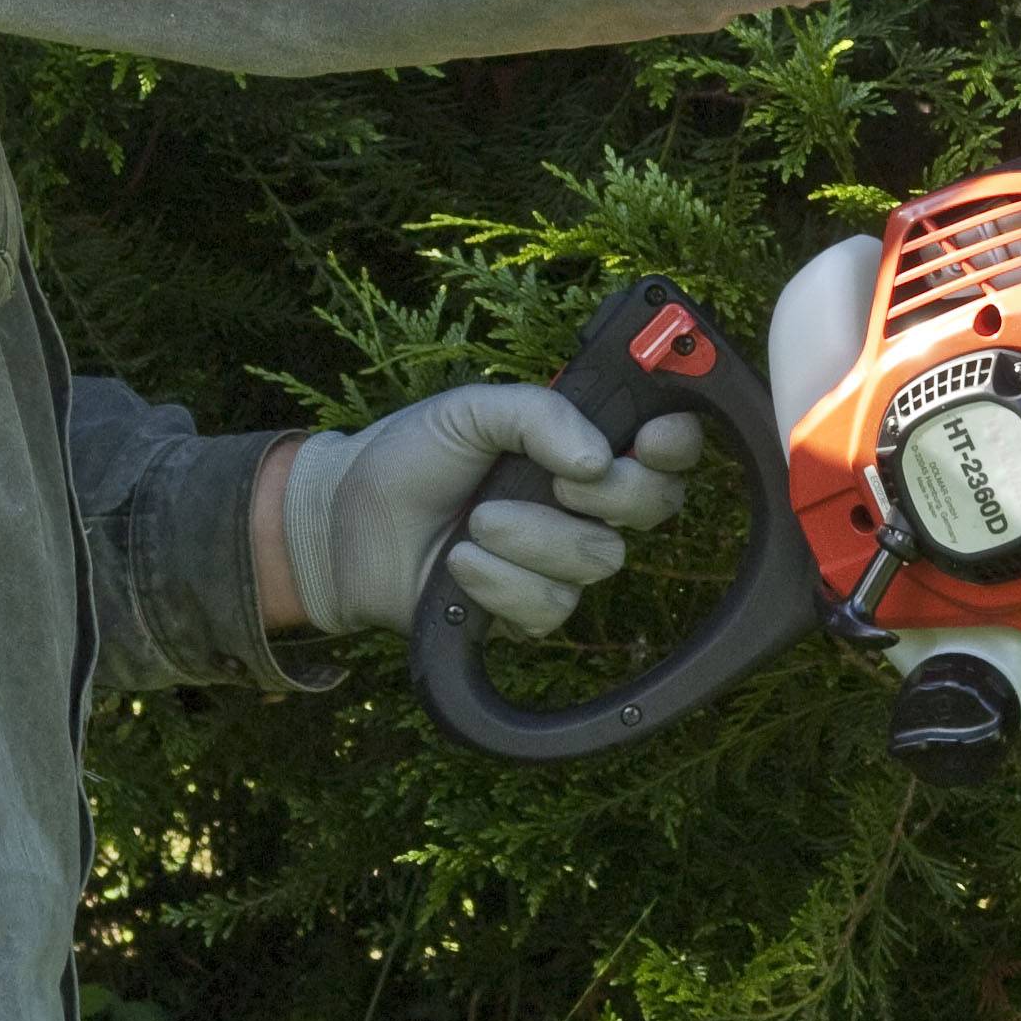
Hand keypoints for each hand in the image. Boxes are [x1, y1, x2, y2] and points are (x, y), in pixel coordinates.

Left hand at [278, 385, 704, 639]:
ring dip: (530, 538)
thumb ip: (537, 413)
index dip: (676, 444)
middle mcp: (584, 503)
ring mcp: (560, 559)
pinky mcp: (530, 610)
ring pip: (598, 559)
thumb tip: (598, 456)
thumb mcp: (469, 410)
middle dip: (612, 495)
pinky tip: (459, 565)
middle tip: (557, 484)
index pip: (666, 445)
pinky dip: (499, 582)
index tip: (649, 441)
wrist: (345, 525)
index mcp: (580, 444)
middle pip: (655, 506)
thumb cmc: (410, 456)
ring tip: (476, 522)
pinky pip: (549, 606)